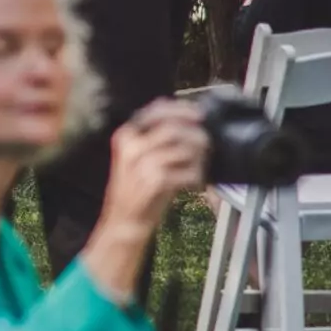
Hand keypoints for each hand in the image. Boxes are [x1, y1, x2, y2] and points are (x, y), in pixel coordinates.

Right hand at [102, 99, 207, 233]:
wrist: (124, 220)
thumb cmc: (136, 189)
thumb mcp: (137, 157)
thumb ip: (152, 136)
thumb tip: (173, 111)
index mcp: (126, 136)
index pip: (155, 112)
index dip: (181, 110)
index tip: (199, 114)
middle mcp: (131, 147)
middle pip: (172, 129)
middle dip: (195, 135)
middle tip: (206, 143)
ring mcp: (142, 165)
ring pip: (182, 150)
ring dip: (199, 158)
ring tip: (199, 166)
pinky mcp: (155, 183)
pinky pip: (188, 173)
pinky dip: (197, 177)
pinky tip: (194, 183)